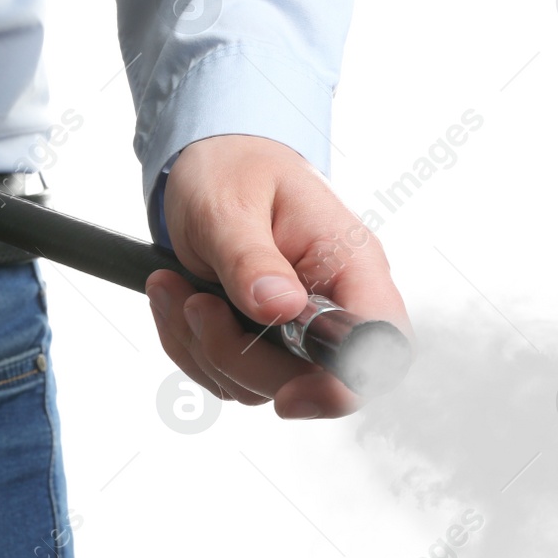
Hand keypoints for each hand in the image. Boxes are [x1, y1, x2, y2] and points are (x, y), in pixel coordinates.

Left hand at [146, 135, 411, 418]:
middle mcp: (334, 303)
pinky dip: (188, 346)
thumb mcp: (228, 204)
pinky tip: (176, 297)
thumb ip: (250, 258)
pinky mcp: (261, 340)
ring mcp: (298, 328)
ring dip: (201, 346)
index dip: (345, 387)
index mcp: (350, 263)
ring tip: (175, 287)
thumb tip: (279, 308)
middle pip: (312, 383)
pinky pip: (224, 375)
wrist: (208, 162)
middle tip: (195, 304)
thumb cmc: (231, 170)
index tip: (288, 396)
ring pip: (257, 385)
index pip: (382, 346)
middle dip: (237, 358)